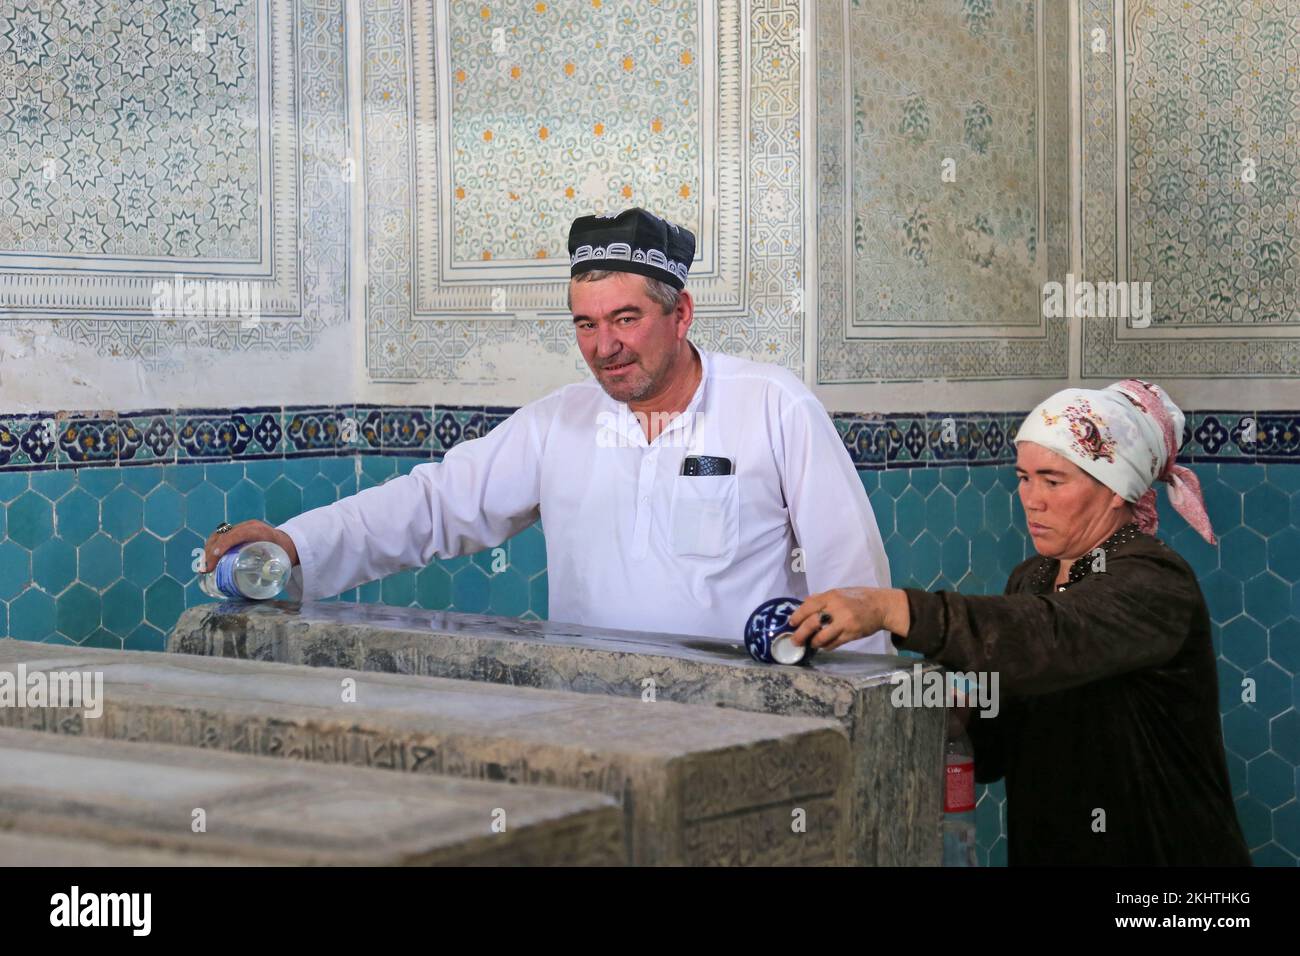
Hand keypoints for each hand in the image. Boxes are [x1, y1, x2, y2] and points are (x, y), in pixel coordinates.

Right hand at [202, 520, 298, 573]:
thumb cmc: (285, 554)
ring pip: (219, 535)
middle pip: (225, 534)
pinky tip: (206, 561)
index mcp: (260, 531)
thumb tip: (261, 591)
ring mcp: (240, 528)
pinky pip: (219, 537)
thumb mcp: (282, 560)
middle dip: (212, 551)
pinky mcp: (235, 532)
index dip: (226, 542)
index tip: (216, 555)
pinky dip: (211, 548)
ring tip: (204, 567)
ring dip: (208, 550)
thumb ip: (273, 571)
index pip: (240, 533)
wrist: (287, 542)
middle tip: (206, 569)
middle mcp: (249, 527)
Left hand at [787, 587, 909, 652]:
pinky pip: (834, 643)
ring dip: (814, 642)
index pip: (808, 606)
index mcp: (831, 596)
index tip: (791, 624)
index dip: (797, 616)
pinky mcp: (852, 634)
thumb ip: (822, 598)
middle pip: (812, 623)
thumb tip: (804, 603)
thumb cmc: (859, 598)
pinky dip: (826, 646)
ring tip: (811, 644)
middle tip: (795, 641)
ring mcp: (844, 622)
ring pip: (822, 637)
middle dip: (800, 634)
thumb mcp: (839, 592)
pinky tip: (824, 646)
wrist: (881, 606)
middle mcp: (837, 608)